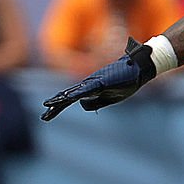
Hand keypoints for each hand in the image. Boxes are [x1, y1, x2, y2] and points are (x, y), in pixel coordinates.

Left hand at [41, 37, 156, 120]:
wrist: (141, 67)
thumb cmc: (127, 80)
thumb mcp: (110, 97)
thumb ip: (95, 102)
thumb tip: (82, 105)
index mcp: (90, 90)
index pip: (70, 99)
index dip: (58, 107)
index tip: (46, 115)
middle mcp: (88, 85)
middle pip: (68, 97)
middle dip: (55, 107)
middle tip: (43, 116)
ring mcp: (94, 82)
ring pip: (74, 93)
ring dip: (60, 100)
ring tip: (47, 106)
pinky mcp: (101, 81)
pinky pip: (86, 89)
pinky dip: (76, 94)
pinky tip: (66, 98)